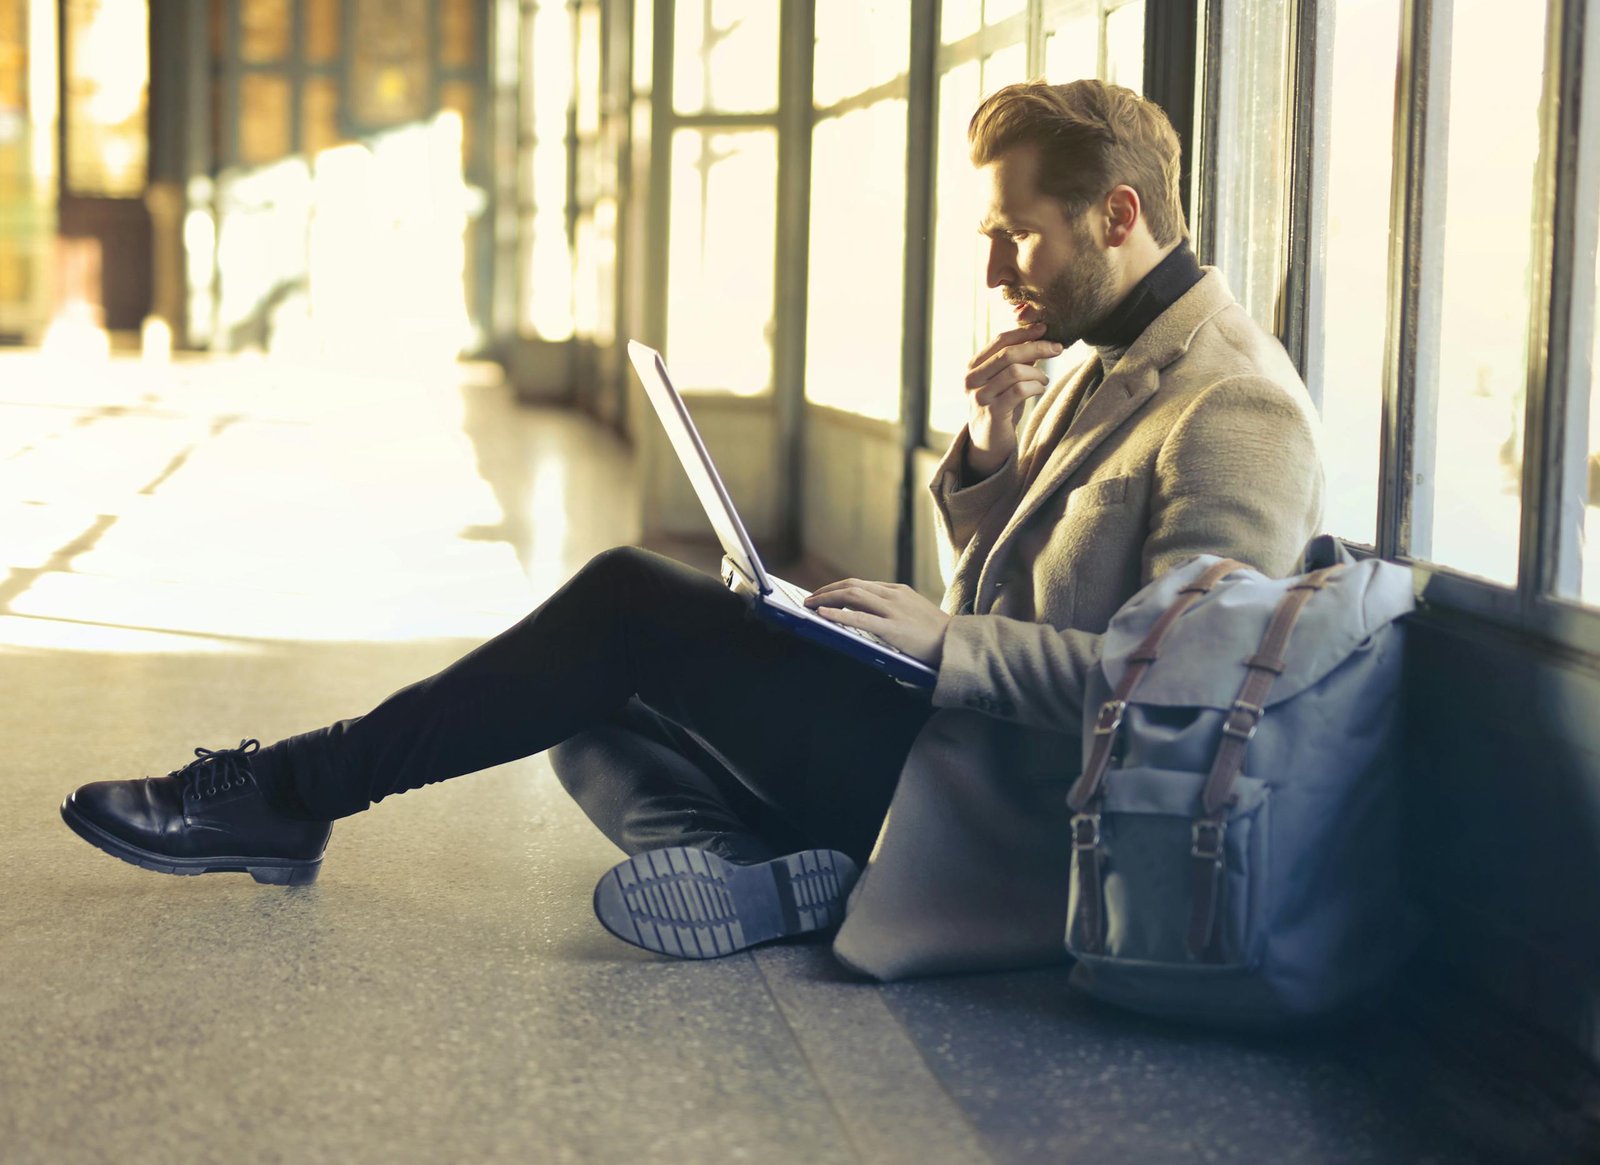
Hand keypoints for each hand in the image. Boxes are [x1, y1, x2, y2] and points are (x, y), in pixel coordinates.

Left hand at [803, 579, 950, 666]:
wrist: (958, 644)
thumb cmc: (935, 634)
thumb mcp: (912, 612)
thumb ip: (890, 609)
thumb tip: (861, 614)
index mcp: (898, 591)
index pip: (860, 584)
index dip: (837, 588)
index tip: (822, 595)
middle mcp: (894, 595)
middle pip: (852, 586)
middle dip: (826, 591)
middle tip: (809, 599)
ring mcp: (894, 611)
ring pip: (852, 596)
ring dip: (826, 599)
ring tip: (810, 605)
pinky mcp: (893, 629)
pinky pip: (859, 619)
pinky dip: (837, 615)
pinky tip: (823, 615)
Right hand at [964, 322, 1062, 477]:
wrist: (988, 443)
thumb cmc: (1000, 406)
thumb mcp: (1005, 380)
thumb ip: (1017, 359)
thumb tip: (1039, 334)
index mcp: (974, 366)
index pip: (1000, 340)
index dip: (1024, 332)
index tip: (1045, 328)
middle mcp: (972, 380)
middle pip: (1008, 354)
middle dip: (1036, 347)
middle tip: (1057, 348)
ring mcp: (981, 397)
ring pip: (1015, 372)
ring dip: (1037, 373)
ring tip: (1044, 380)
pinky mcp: (993, 413)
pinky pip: (1019, 391)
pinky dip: (1035, 387)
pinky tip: (1039, 389)